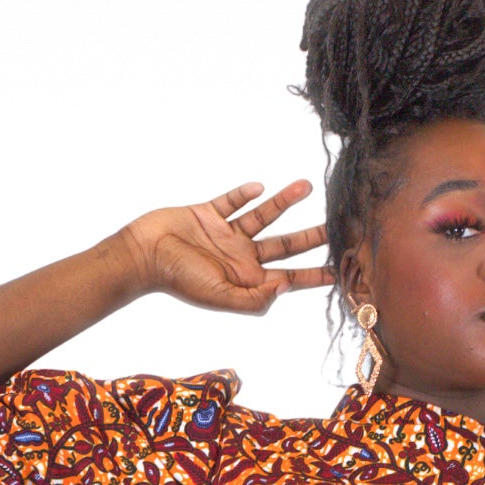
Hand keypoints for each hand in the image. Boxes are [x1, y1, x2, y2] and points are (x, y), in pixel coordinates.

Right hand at [118, 178, 331, 312]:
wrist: (142, 255)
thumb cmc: (178, 280)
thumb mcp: (220, 297)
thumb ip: (254, 298)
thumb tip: (285, 288)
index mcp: (247, 280)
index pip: (291, 278)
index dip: (316, 276)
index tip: (342, 271)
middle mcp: (241, 257)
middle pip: (286, 246)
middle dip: (312, 237)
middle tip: (338, 225)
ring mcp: (226, 235)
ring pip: (263, 217)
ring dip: (283, 202)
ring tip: (305, 186)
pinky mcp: (208, 214)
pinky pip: (231, 201)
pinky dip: (244, 194)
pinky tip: (258, 187)